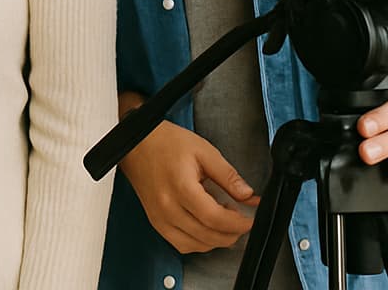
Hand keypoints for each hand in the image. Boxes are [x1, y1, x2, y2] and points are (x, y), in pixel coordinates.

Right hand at [119, 120, 260, 253]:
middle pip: (208, 236)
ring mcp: (159, 218)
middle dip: (232, 233)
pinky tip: (206, 227)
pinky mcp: (156, 222)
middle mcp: (167, 208)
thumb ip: (228, 176)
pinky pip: (181, 244)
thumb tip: (249, 195)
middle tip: (242, 219)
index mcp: (181, 188)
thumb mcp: (204, 151)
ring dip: (216, 240)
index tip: (251, 219)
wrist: (136, 143)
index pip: (215, 218)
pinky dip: (199, 242)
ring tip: (224, 221)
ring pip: (196, 245)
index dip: (239, 223)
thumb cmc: (165, 142)